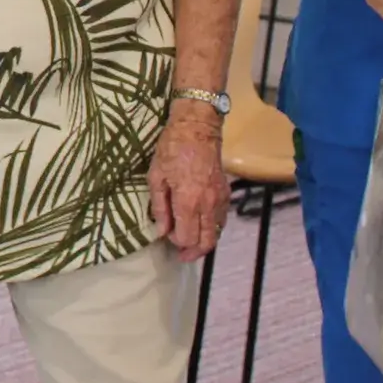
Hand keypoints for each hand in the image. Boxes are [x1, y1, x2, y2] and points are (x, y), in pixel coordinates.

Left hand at [148, 110, 226, 261]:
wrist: (197, 128)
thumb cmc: (171, 149)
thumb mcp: (156, 176)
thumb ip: (160, 207)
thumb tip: (162, 231)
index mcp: (188, 201)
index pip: (187, 238)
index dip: (176, 243)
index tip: (167, 237)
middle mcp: (208, 204)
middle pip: (207, 242)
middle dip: (193, 252)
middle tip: (181, 254)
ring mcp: (220, 199)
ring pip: (217, 233)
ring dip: (204, 242)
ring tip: (191, 242)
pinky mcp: (226, 193)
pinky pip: (222, 219)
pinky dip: (213, 228)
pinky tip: (201, 225)